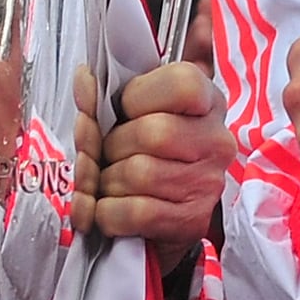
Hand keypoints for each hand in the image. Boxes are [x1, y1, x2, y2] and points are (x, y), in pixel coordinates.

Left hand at [96, 61, 231, 268]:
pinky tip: (108, 207)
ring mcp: (208, 183)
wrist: (166, 214)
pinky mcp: (192, 221)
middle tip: (105, 154)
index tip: (123, 110)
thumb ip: (109, 92)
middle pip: (151, 133)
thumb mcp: (134, 111)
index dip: (138, 96)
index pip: (181, 84)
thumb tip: (84, 79)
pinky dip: (109, 211)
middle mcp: (216, 140)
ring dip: (106, 180)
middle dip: (110, 145)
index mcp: (206, 100)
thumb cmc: (146, 151)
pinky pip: (137, 212)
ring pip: (139, 173)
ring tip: (106, 181)